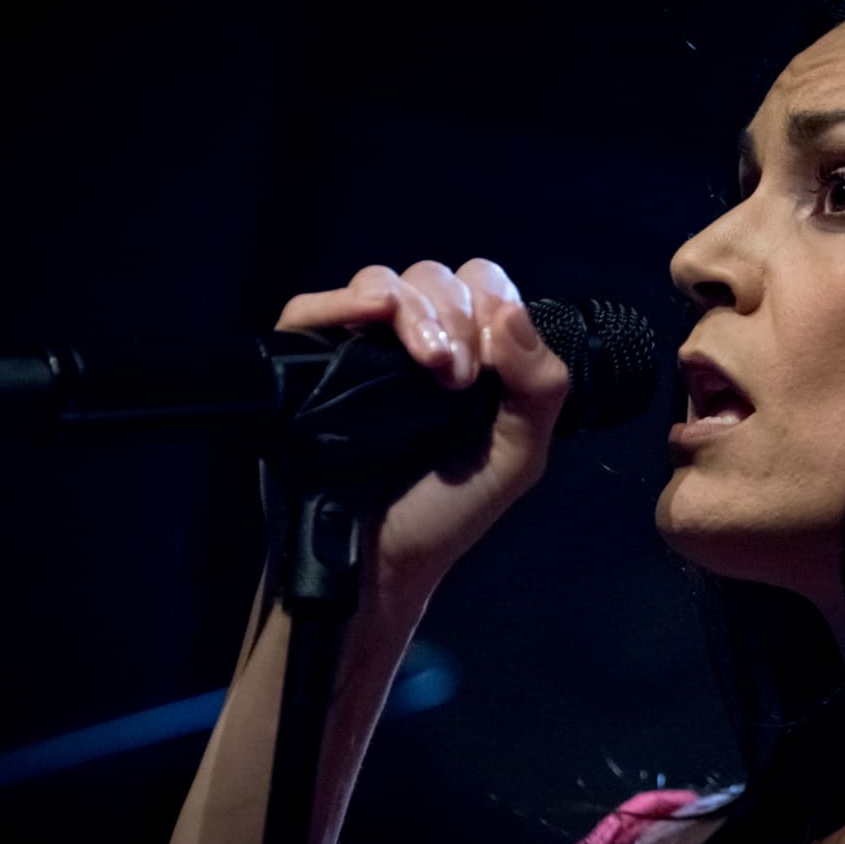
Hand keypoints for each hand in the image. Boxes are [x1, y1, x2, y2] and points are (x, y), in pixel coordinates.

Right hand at [274, 259, 569, 600]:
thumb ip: (540, 386)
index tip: (486, 366)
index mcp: (468, 353)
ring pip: (382, 283)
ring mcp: (357, 351)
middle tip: (456, 378)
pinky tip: (369, 314)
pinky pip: (311, 308)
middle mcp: (412, 344)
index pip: (481, 285)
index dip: (489, 308)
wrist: (380, 565)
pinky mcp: (304, 364)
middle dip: (454, 316)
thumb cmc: (448, 513)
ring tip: (427, 364)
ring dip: (413, 311)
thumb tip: (511, 311)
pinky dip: (340, 300)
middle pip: (433, 278)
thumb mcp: (518, 454)